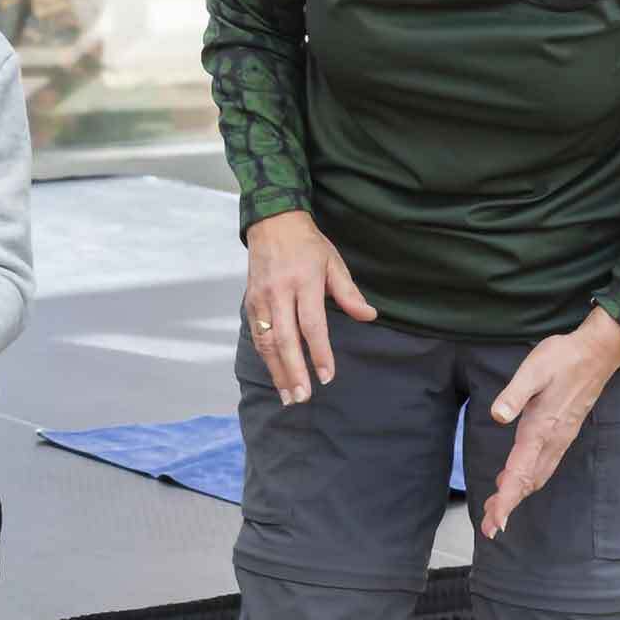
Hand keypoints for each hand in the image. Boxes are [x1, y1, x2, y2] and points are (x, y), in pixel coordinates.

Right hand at [244, 210, 376, 404]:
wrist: (271, 223)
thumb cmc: (308, 245)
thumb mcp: (334, 262)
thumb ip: (349, 292)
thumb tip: (369, 316)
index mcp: (303, 281)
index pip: (311, 324)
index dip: (319, 353)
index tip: (327, 377)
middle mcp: (279, 292)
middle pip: (284, 338)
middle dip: (293, 370)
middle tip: (302, 397)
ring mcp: (260, 298)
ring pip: (266, 341)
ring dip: (276, 370)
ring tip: (287, 395)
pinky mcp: (250, 301)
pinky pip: (256, 334)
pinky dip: (265, 357)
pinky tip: (274, 374)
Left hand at [479, 307, 619, 540]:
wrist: (597, 353)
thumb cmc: (562, 357)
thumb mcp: (533, 369)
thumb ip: (515, 393)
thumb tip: (498, 416)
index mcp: (540, 429)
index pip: (520, 472)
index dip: (506, 500)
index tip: (495, 523)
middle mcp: (551, 439)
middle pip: (527, 481)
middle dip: (508, 505)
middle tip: (489, 527)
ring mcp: (560, 438)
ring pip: (536, 475)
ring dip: (517, 494)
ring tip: (497, 511)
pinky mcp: (563, 432)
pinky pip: (543, 464)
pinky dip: (528, 479)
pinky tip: (516, 480)